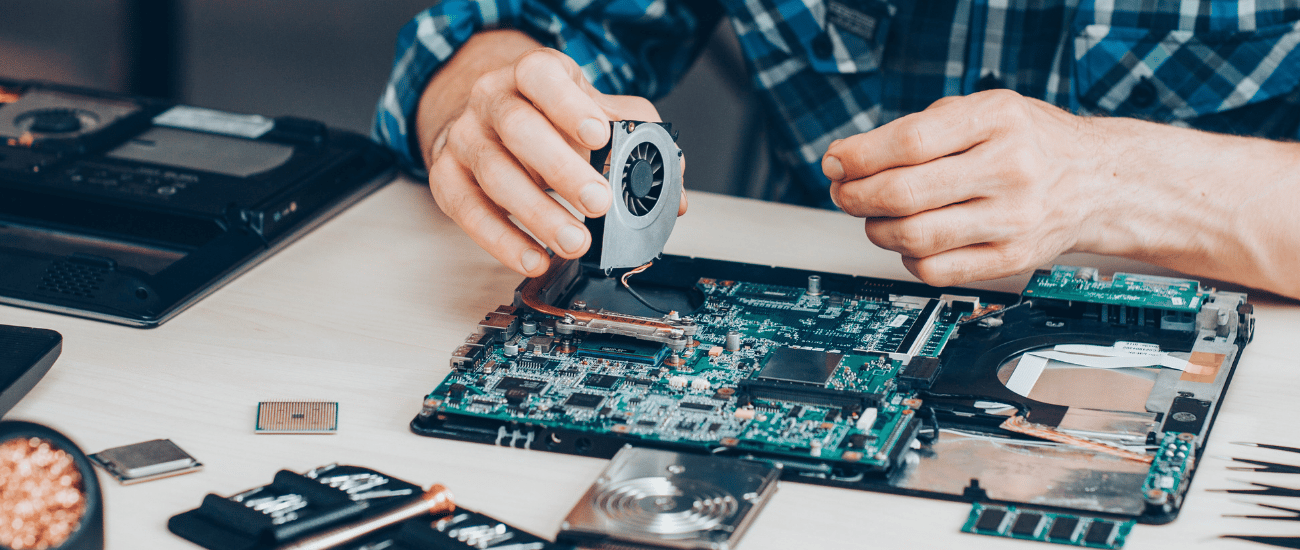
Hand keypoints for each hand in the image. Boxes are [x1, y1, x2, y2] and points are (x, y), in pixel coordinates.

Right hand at [420, 43, 685, 276]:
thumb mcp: (593, 111)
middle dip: (561, 169)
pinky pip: (468, 211)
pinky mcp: (446, 177)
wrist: (487, 119)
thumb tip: (672, 191)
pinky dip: (501, 240)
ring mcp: (465, 138)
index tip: (600, 136)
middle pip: (518, 127)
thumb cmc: (549, 116)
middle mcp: (491, 100)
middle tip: (599, 203)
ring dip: (537, 214)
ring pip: (494, 173)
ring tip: (575, 242)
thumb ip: (636, 139)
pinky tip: (534, 257)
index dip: (568, 105)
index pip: (541, 76)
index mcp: (531, 73)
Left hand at [822, 90, 1110, 286]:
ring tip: (875, 217)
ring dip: (876, 229)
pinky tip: (909, 241)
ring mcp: (1014, 219)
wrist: (1096, 181)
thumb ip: (918, 129)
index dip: (859, 157)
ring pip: (914, 237)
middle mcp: (1010, 169)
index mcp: (997, 120)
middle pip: (904, 194)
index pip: (910, 142)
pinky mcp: (1012, 260)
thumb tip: (845, 161)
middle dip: (856, 196)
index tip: (834, 163)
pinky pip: (935, 271)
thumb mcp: (982, 110)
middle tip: (843, 193)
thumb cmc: (1026, 141)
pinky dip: (907, 259)